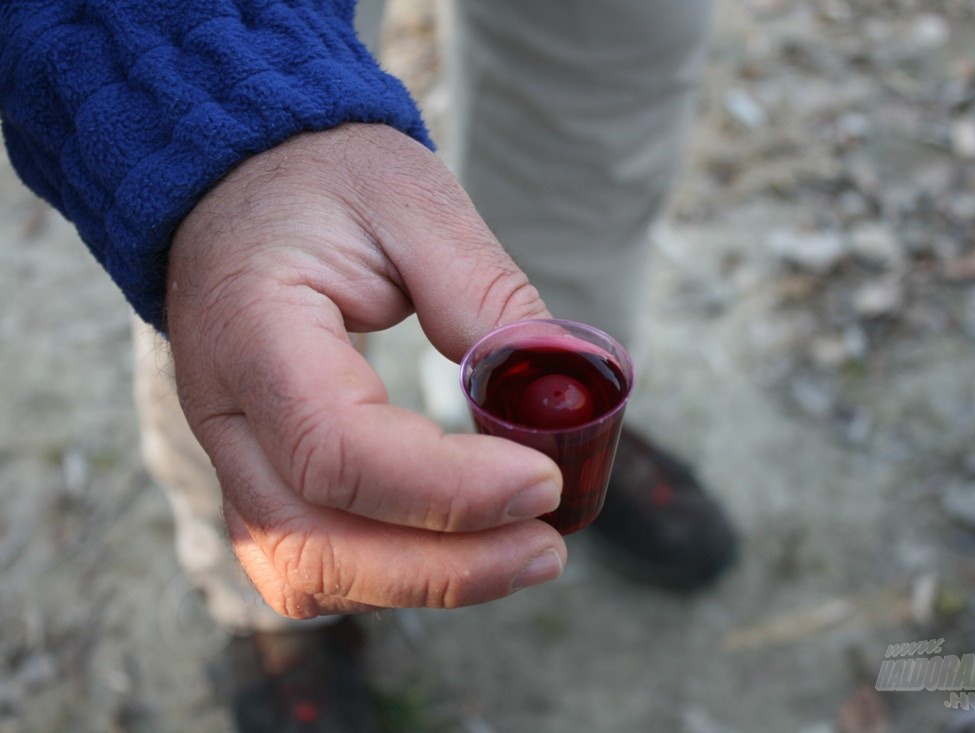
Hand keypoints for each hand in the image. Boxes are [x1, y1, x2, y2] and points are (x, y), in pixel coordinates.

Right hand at [165, 123, 566, 618]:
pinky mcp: (260, 472)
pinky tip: (465, 547)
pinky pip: (310, 560)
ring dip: (420, 584)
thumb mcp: (413, 201)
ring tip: (522, 553)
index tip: (545, 479)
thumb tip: (551, 392)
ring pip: (305, 570)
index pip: (338, 447)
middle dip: (443, 568)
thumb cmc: (325, 185)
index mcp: (254, 329)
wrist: (243, 187)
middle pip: (313, 541)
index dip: (447, 487)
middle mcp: (225, 410)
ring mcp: (232, 453)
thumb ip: (482, 291)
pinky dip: (389, 576)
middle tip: (548, 548)